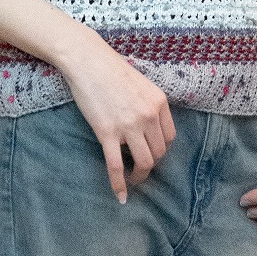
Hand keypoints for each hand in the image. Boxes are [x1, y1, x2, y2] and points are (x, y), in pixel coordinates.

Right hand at [60, 31, 175, 204]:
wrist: (87, 60)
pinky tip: (120, 196)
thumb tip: (148, 127)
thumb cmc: (111, 69)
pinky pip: (116, 166)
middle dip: (151, 163)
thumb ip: (148, 104)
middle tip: (140, 167)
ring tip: (133, 179)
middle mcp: (148, 114)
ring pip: (144, 162)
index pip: (169, 137)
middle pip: (158, 152)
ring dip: (140, 176)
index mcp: (159, 101)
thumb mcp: (141, 83)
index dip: (161, 149)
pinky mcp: (107, 132)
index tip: (151, 152)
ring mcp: (128, 124)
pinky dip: (119, 184)